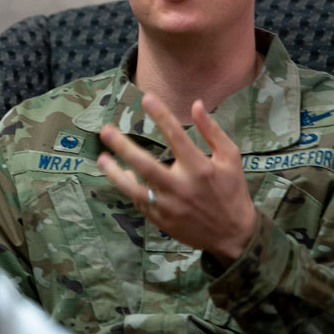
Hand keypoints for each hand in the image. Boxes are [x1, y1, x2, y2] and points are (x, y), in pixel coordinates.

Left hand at [97, 93, 256, 264]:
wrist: (233, 235)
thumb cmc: (232, 190)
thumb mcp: (230, 158)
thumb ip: (212, 131)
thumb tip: (196, 104)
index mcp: (200, 168)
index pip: (177, 136)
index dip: (161, 115)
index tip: (146, 98)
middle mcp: (182, 187)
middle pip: (146, 165)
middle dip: (123, 147)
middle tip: (105, 130)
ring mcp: (169, 206)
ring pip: (135, 189)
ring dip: (114, 173)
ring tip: (101, 158)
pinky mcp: (162, 220)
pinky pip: (139, 201)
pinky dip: (128, 187)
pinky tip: (120, 173)